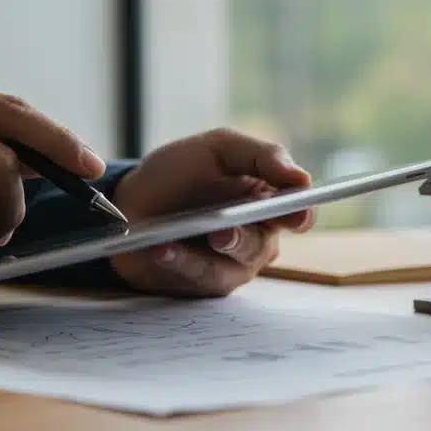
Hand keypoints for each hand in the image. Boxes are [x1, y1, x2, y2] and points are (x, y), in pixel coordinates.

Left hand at [109, 128, 314, 296]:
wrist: (129, 203)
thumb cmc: (179, 172)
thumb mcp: (218, 148)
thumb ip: (261, 155)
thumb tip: (301, 178)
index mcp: (267, 199)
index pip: (299, 213)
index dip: (301, 214)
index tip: (293, 215)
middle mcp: (257, 234)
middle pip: (264, 244)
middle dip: (242, 238)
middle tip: (222, 232)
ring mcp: (232, 262)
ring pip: (232, 265)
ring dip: (205, 254)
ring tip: (178, 241)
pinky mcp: (205, 282)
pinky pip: (200, 276)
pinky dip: (180, 261)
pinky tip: (161, 249)